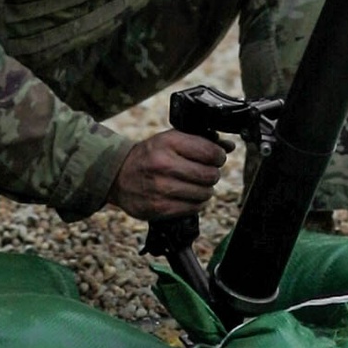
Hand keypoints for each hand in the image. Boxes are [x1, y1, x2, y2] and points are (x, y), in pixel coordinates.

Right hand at [108, 129, 226, 220]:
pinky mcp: (159, 208)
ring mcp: (160, 188)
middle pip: (209, 174)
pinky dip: (195, 203)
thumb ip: (200, 140)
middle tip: (205, 172)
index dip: (218, 156)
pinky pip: (193, 208)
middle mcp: (163, 165)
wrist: (118, 176)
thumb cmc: (149, 155)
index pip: (210, 152)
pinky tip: (187, 196)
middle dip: (212, 174)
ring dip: (205, 190)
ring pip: (204, 193)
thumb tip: (229, 146)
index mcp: (168, 143)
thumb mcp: (170, 139)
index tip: (216, 157)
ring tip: (195, 184)